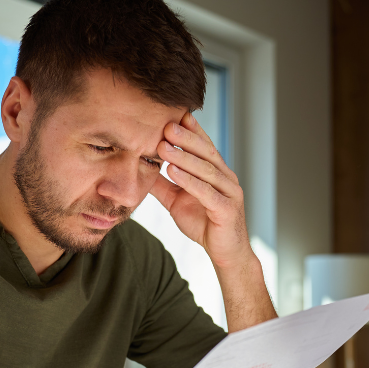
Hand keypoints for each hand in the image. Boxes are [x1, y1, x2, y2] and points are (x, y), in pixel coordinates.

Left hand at [151, 112, 250, 270]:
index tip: (173, 114)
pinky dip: (189, 181)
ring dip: (184, 157)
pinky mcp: (227, 209)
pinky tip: (173, 171)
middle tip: (166, 124)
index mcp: (216, 172)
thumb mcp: (177, 200)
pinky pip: (207, 192)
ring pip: (206, 170)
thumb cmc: (204, 223)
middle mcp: (225, 178)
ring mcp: (229, 192)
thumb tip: (139, 169)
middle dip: (186, 137)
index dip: (191, 130)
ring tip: (164, 146)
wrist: (224, 253)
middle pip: (206, 152)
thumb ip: (162, 184)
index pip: (203, 146)